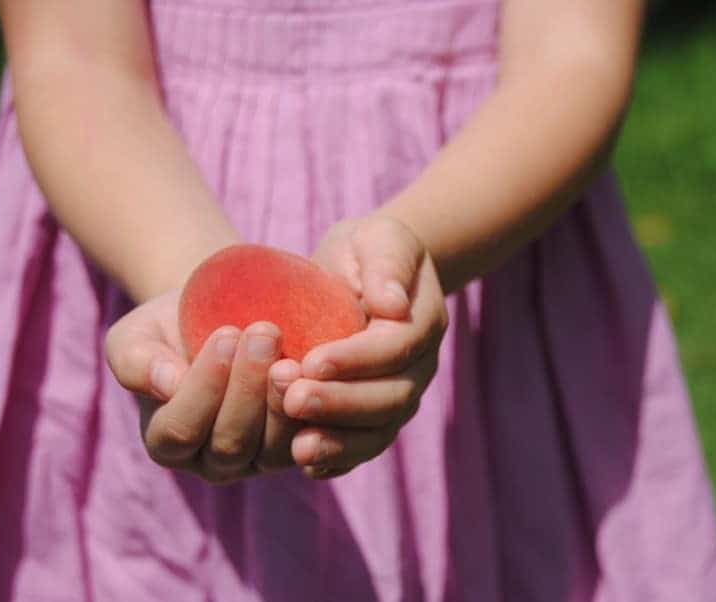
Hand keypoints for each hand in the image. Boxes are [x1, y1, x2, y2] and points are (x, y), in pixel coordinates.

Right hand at [104, 290, 302, 483]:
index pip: (180, 430)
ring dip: (282, 402)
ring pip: (273, 450)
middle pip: (230, 443)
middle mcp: (212, 461)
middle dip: (248, 387)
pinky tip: (318, 374)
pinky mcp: (299, 448)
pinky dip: (316, 412)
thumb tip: (166, 385)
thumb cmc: (173, 327)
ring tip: (290, 357)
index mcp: (167, 441)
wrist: (224, 315)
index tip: (225, 334)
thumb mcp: (139, 334)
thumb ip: (135, 361)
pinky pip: (311, 442)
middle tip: (264, 332)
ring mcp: (259, 460)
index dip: (204, 387)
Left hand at [275, 215, 448, 478]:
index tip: (311, 359)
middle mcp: (418, 368)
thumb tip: (392, 305)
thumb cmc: (367, 252)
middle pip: (391, 398)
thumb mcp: (380, 238)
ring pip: (379, 432)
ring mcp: (398, 397)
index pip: (396, 347)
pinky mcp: (373, 419)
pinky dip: (338, 460)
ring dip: (339, 442)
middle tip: (293, 397)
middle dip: (342, 403)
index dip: (357, 358)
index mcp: (423, 321)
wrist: (360, 276)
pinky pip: (362, 447)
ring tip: (298, 447)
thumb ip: (388, 265)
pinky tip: (306, 463)